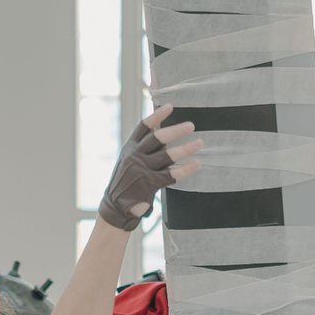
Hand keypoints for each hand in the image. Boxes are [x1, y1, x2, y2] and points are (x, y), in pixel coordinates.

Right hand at [98, 104, 203, 231]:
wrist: (115, 206)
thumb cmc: (127, 182)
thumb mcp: (128, 161)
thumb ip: (143, 149)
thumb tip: (165, 133)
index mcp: (129, 148)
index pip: (143, 127)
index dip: (157, 116)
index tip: (170, 107)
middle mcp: (134, 156)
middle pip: (157, 138)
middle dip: (175, 131)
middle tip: (191, 125)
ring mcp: (141, 169)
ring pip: (167, 156)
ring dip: (185, 148)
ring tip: (200, 143)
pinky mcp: (149, 184)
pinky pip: (171, 174)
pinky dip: (185, 169)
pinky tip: (196, 164)